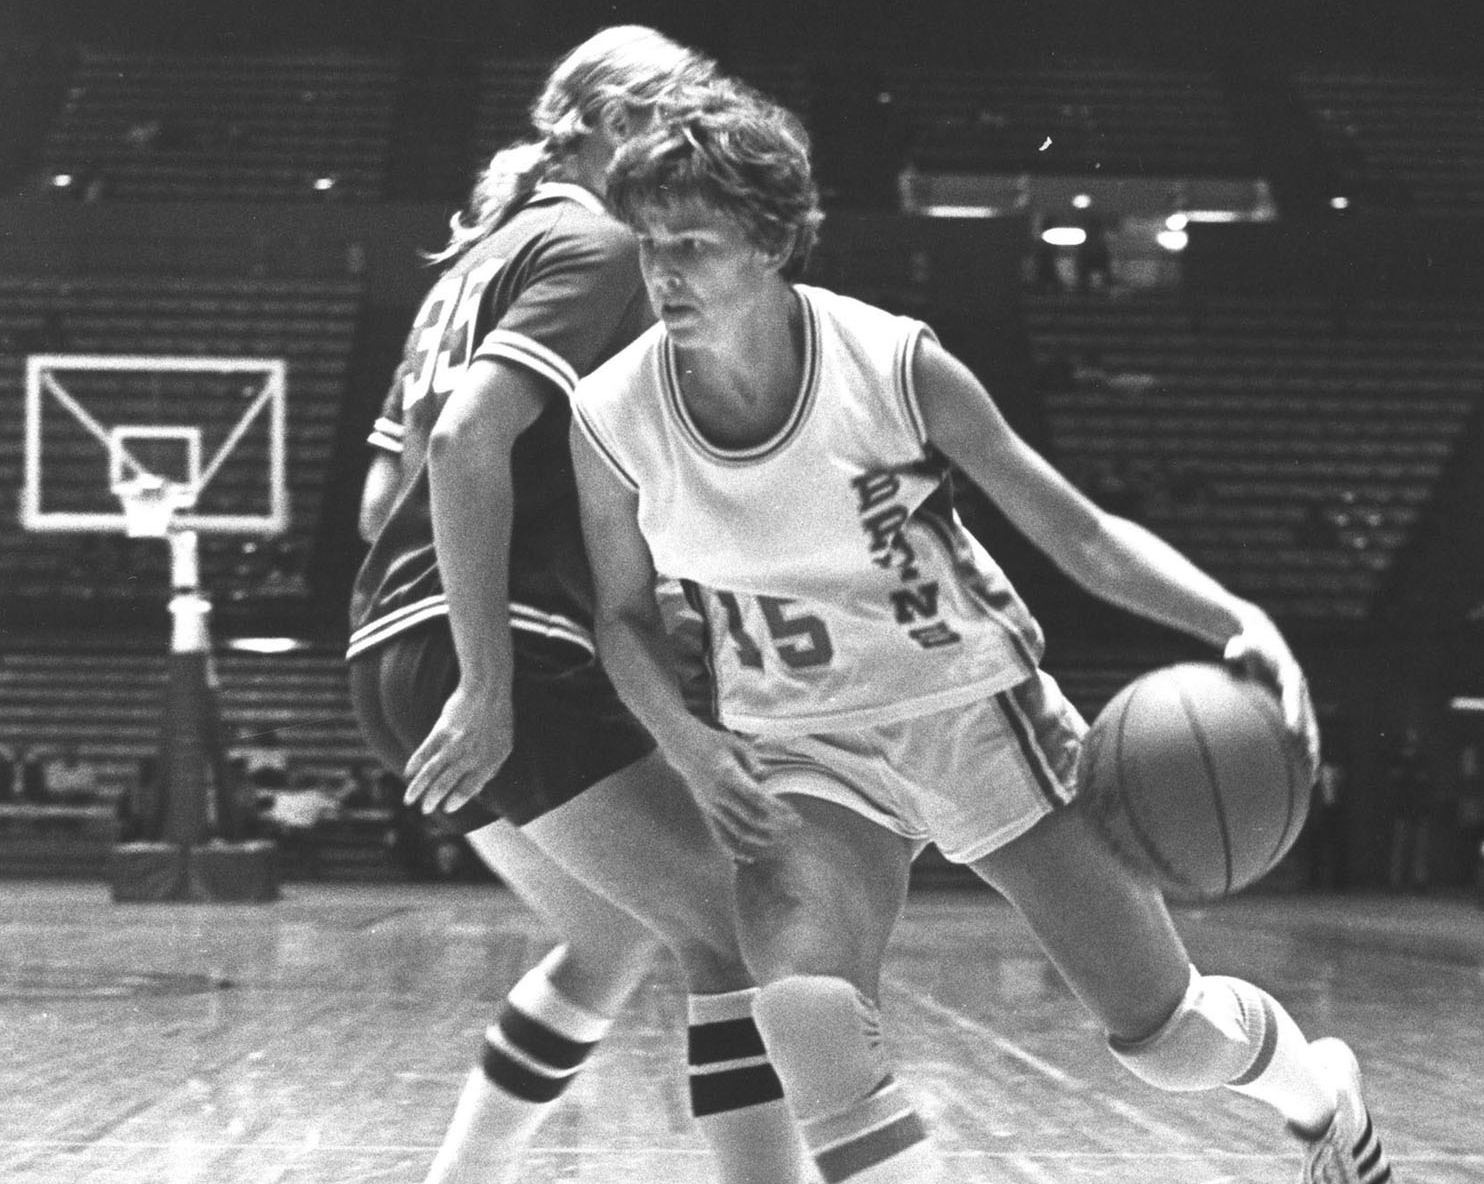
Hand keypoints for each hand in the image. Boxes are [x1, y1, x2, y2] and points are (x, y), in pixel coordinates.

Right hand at [403, 683, 512, 815]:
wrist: (487, 689)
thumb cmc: (497, 719)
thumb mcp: (504, 745)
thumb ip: (492, 767)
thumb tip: (480, 789)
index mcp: (490, 760)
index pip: (470, 787)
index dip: (457, 800)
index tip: (447, 808)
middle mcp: (471, 754)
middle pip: (447, 783)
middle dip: (434, 799)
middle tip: (426, 810)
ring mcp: (455, 742)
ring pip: (432, 770)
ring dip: (419, 787)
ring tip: (409, 801)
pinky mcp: (442, 730)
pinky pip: (425, 751)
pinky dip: (415, 763)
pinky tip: (408, 773)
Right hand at [667, 728, 800, 861]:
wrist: (684, 748)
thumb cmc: (714, 743)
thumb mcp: (734, 742)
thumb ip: (750, 757)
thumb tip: (763, 776)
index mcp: (727, 775)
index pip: (757, 797)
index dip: (777, 808)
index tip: (794, 814)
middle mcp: (718, 794)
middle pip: (751, 817)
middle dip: (775, 825)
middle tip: (795, 827)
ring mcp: (710, 805)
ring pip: (736, 831)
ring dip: (759, 838)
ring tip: (778, 840)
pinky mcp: (706, 812)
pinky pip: (719, 836)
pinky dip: (732, 849)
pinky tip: (748, 858)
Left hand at [1224, 619, 1318, 777]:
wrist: (1262, 642)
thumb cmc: (1249, 644)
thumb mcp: (1243, 643)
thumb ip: (1238, 648)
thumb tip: (1228, 653)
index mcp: (1290, 676)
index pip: (1293, 696)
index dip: (1294, 713)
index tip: (1292, 730)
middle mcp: (1298, 692)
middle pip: (1308, 720)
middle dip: (1309, 742)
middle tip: (1309, 763)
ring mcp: (1297, 702)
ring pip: (1308, 731)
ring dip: (1311, 753)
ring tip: (1310, 779)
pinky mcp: (1291, 709)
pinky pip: (1299, 733)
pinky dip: (1301, 751)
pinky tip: (1298, 774)